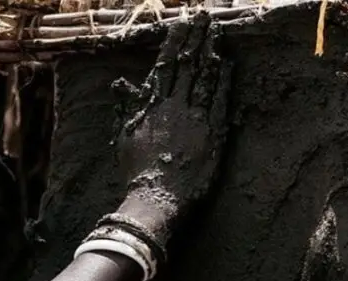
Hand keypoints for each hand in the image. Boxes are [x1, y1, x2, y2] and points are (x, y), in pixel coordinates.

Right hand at [106, 11, 231, 261]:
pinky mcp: (212, 131)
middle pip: (187, 64)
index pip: (164, 65)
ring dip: (211, 50)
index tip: (181, 21)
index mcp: (151, 106)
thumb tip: (119, 83)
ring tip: (216, 30)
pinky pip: (219, 98)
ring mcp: (194, 117)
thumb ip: (125, 108)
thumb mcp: (123, 138)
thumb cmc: (135, 172)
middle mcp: (173, 105)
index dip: (174, 41)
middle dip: (196, 37)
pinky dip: (224, 79)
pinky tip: (228, 61)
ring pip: (204, 76)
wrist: (154, 196)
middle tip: (203, 15)